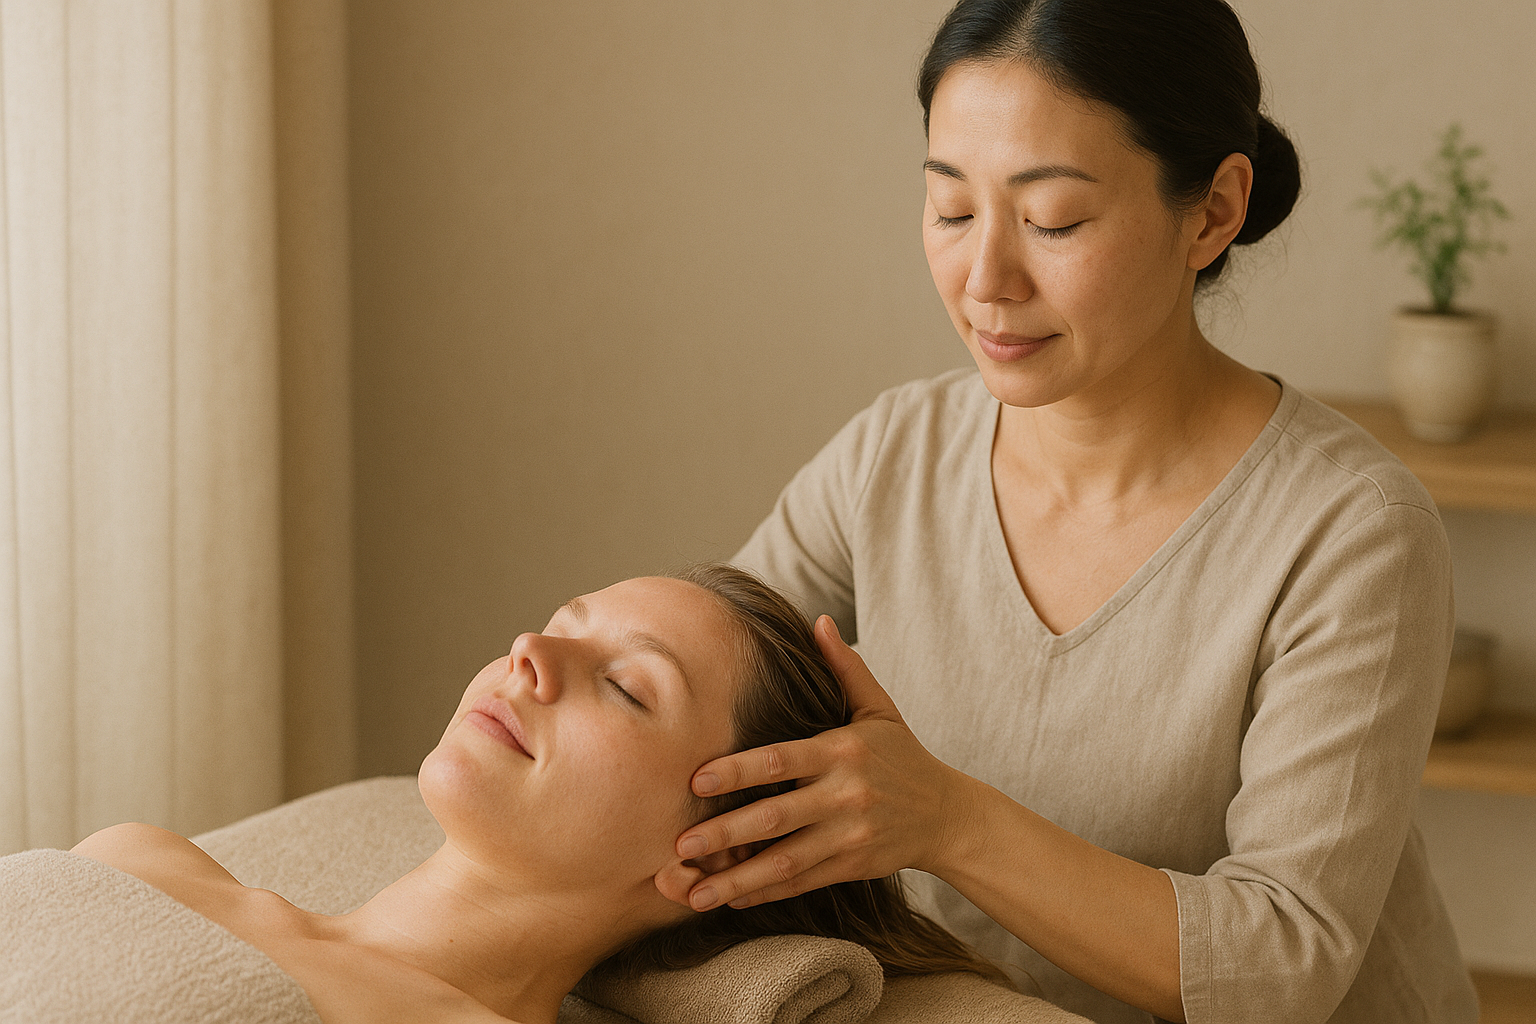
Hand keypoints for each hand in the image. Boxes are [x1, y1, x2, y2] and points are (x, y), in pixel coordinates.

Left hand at [668, 616, 972, 910]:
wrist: (947, 814)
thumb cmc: (902, 756)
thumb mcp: (879, 708)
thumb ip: (845, 668)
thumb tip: (818, 620)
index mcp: (842, 750)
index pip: (781, 760)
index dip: (738, 770)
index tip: (696, 778)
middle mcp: (844, 794)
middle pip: (776, 816)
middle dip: (725, 831)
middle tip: (679, 843)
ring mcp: (848, 834)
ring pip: (784, 860)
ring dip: (736, 877)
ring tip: (693, 893)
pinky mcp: (852, 865)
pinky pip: (801, 881)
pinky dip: (764, 891)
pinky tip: (730, 897)